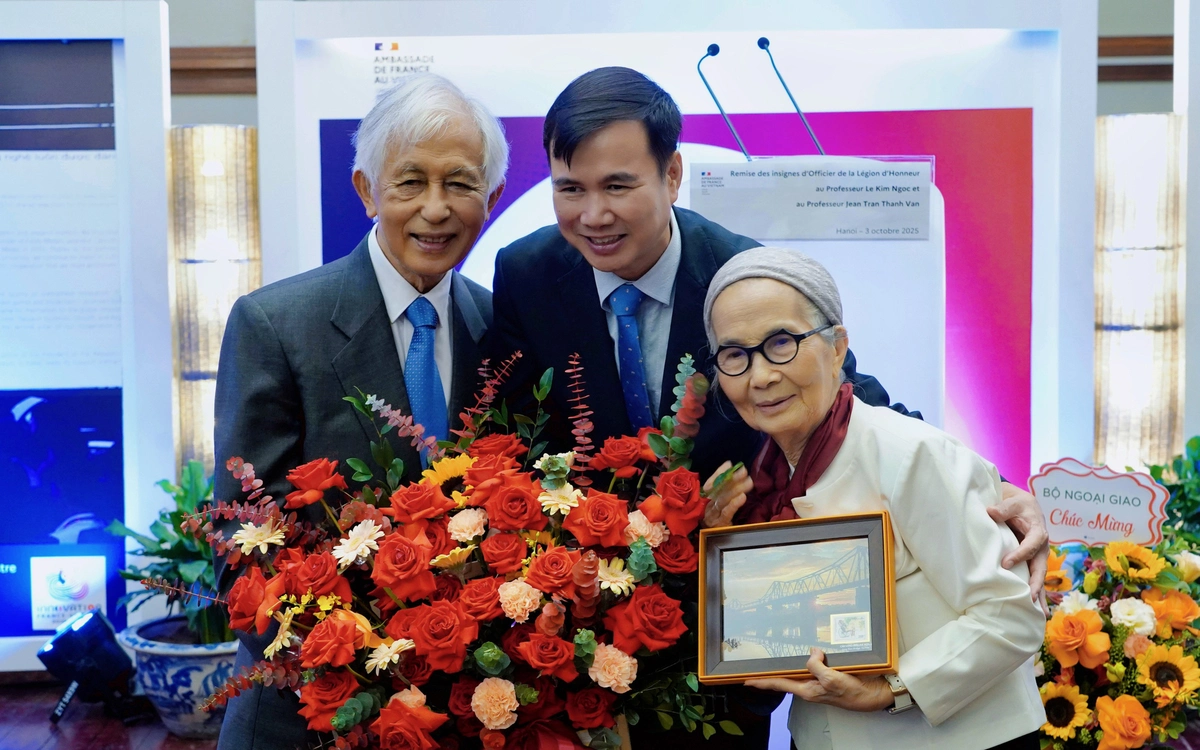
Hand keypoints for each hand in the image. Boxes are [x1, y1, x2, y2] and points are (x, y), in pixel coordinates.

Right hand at [703, 461, 753, 527]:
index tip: (730, 464)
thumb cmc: (716, 517)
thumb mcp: (719, 500)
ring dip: (736, 489)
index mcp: (704, 498)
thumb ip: (723, 485)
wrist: (710, 540)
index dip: (719, 473)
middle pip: (718, 490)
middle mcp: (706, 505)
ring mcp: (712, 515)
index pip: (710, 482)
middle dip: (732, 479)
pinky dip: (734, 504)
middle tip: (744, 471)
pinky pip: (726, 512)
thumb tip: (730, 465)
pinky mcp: (719, 525)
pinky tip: (743, 497)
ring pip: (723, 500)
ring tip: (748, 482)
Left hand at [745, 648, 894, 712]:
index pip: (778, 684)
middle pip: (785, 676)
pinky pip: (815, 663)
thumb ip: (815, 665)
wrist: (873, 695)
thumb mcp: (830, 679)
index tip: (745, 680)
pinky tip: (809, 650)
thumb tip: (811, 652)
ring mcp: (819, 680)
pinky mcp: (829, 674)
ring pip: (800, 668)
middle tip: (755, 665)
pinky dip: (810, 656)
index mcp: (806, 690)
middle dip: (771, 671)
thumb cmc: (853, 693)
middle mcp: (810, 686)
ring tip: (775, 655)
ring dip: (790, 661)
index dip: (761, 682)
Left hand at [987, 482, 1049, 615]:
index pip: (1030, 545)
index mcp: (1038, 532)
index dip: (1020, 554)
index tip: (1006, 563)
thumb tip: (991, 512)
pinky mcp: (1032, 563)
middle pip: (1040, 567)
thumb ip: (1004, 508)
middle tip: (1029, 597)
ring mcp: (1038, 558)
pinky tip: (1037, 611)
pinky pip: (1035, 579)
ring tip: (1039, 614)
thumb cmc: (1017, 504)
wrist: (1023, 506)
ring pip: (1039, 578)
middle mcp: (1041, 548)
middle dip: (1035, 583)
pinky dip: (1036, 594)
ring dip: (1039, 595)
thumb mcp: (1012, 502)